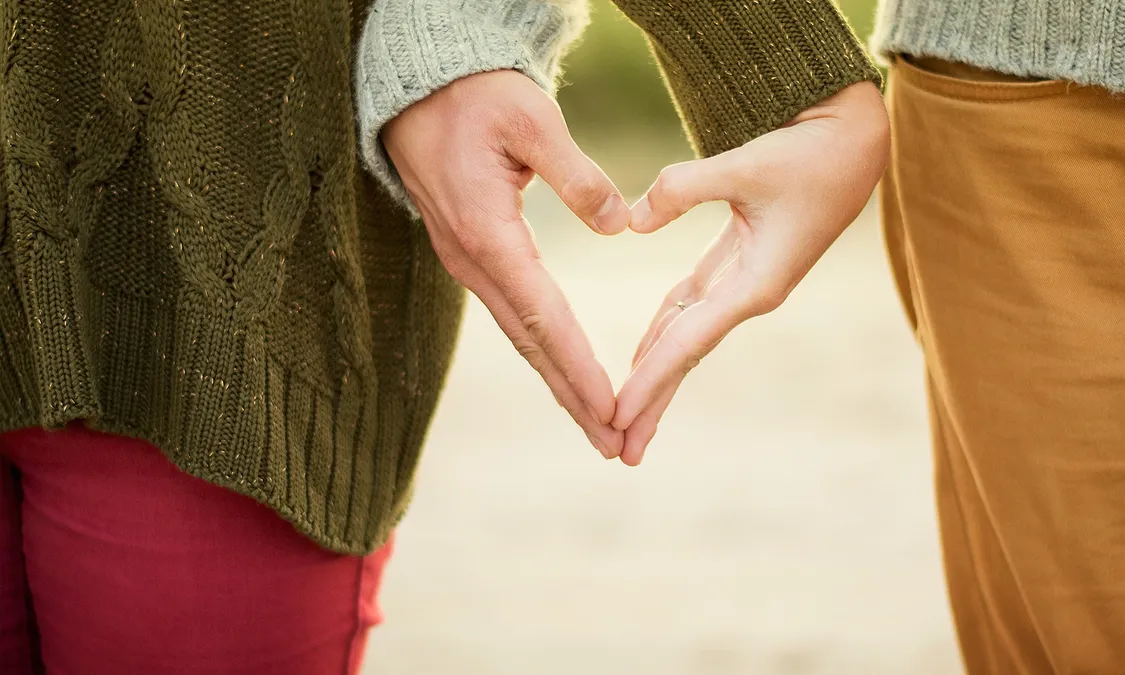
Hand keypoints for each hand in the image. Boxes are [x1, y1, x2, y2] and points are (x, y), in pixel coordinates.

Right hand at [381, 70, 631, 457]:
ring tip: (598, 424)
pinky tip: (565, 372)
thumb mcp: (531, 120)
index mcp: (488, 233)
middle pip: (530, 343)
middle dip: (572, 396)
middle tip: (613, 443)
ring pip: (520, 335)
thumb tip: (619, 225)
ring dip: (559, 381)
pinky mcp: (472, 254)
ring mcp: (468, 261)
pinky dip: (543, 350)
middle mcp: (472, 260)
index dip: (578, 366)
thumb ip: (576, 174)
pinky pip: (512, 314)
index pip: (542, 315)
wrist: (417, 87)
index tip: (611, 408)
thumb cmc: (476, 96)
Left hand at [613, 81, 889, 464]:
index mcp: (756, 285)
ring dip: (655, 374)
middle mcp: (749, 294)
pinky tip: (642, 355)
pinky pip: (692, 307)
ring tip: (624, 416)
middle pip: (686, 357)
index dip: (649, 381)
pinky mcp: (740, 262)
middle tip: (617, 450)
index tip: (616, 417)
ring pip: (687, 336)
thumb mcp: (746, 165)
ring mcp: (745, 282)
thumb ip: (683, 189)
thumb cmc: (810, 153)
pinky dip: (664, 331)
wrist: (855, 141)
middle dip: (652, 402)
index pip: (688, 343)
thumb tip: (630, 222)